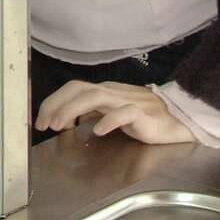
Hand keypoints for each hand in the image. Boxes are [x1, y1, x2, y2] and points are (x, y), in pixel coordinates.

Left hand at [35, 81, 198, 145]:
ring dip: (74, 110)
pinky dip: (110, 120)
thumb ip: (92, 112)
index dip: (54, 101)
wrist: (179, 119)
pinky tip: (99, 131)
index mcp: (104, 91)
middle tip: (44, 125)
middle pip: (80, 89)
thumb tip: (66, 117)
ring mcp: (128, 101)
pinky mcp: (144, 115)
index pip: (73, 88)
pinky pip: (125, 113)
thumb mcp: (112, 112)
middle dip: (57, 105)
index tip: (40, 120)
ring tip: (61, 126)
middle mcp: (113, 92)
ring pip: (97, 96)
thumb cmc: (144, 117)